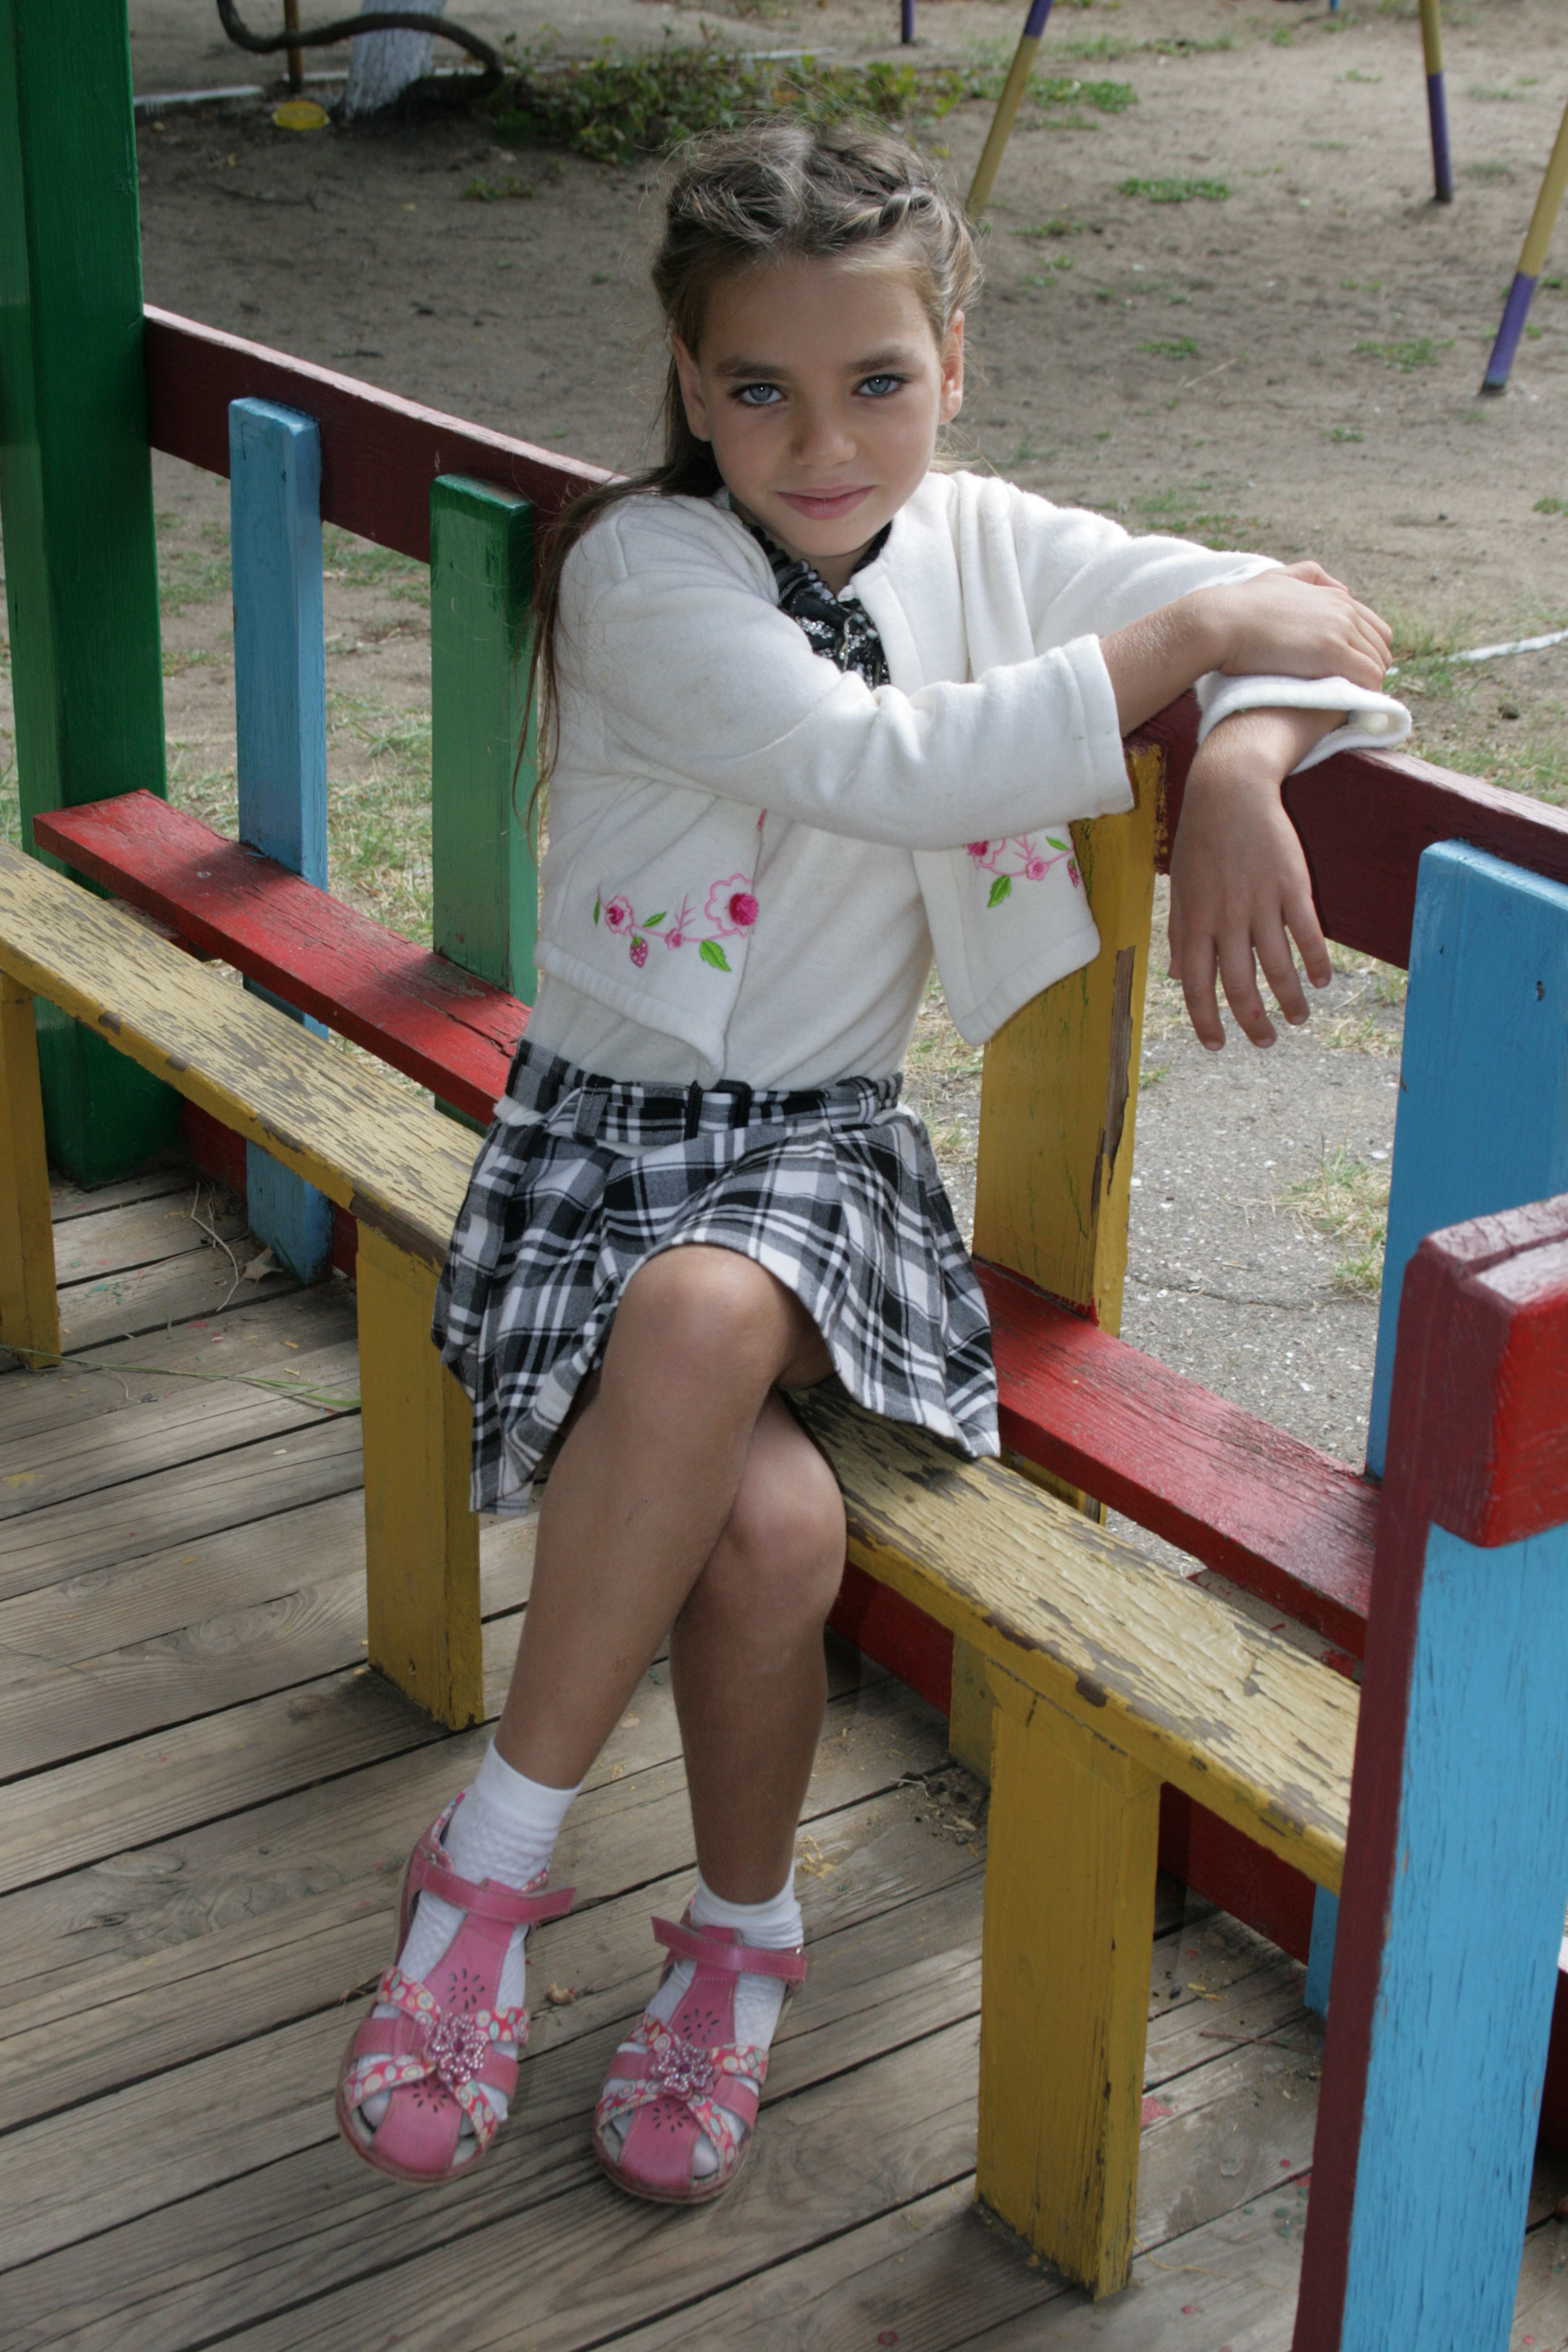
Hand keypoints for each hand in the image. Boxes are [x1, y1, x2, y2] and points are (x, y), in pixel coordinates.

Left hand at [1167, 707, 1332, 1049]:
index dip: (1206, 1020)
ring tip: (1298, 1018)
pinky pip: (1307, 934)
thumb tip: (1178, 977)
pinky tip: (1322, 981)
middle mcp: (1224, 918)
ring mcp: (1259, 902)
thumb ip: (1180, 934)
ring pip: (1277, 967)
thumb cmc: (1201, 842)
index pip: (1195, 986)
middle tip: (1265, 1041)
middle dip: (1253, 1022)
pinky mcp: (1291, 885)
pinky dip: (1316, 963)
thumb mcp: (1180, 889)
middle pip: (1239, 986)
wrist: (1228, 791)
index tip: (1217, 1045)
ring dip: (1289, 1000)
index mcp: (1192, 922)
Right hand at [1207, 561, 1392, 693]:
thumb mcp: (1279, 577)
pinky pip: (1369, 677)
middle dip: (1369, 670)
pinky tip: (1349, 706)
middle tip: (1349, 693)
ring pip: (1378, 664)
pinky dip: (1366, 693)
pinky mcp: (1332, 652)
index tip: (1349, 674)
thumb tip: (1341, 588)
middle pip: (1380, 647)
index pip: (1373, 628)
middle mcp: (1344, 610)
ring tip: (1348, 704)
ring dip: (1367, 685)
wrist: (1221, 621)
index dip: (1365, 653)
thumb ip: (1310, 576)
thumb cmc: (1240, 605)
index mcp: (1334, 596)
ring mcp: (1340, 630)